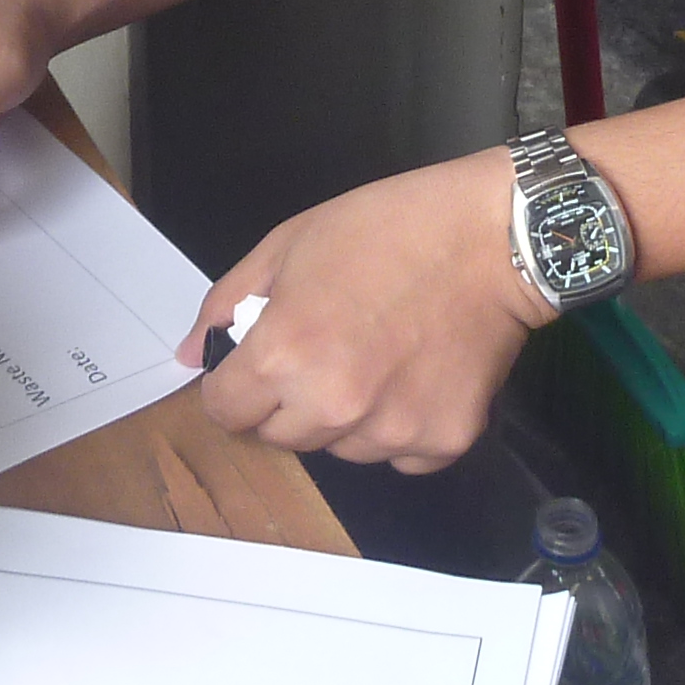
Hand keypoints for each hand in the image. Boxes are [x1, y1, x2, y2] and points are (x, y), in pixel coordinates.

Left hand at [186, 153, 553, 471]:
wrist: (492, 235)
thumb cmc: (384, 228)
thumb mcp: (288, 244)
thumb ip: (228, 303)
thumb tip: (193, 356)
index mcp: (283, 356)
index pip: (225, 411)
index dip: (233, 384)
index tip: (256, 364)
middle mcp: (332, 407)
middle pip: (279, 437)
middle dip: (287, 401)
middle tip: (325, 349)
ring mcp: (390, 432)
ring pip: (339, 449)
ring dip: (344, 418)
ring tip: (377, 357)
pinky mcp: (442, 442)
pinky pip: (398, 456)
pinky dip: (399, 427)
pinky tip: (416, 376)